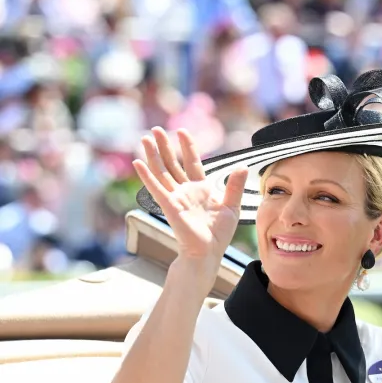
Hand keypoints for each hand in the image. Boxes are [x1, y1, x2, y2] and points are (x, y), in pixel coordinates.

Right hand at [134, 127, 247, 267]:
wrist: (208, 252)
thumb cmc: (219, 234)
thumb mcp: (232, 206)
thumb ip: (235, 186)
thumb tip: (243, 166)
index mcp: (201, 189)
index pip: (192, 163)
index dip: (187, 147)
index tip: (181, 131)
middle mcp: (186, 191)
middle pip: (172, 164)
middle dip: (164, 146)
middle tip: (156, 130)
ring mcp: (176, 197)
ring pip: (162, 172)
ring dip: (152, 155)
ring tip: (145, 138)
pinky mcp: (169, 206)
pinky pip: (156, 188)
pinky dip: (147, 175)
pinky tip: (138, 162)